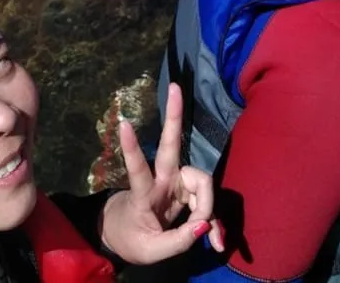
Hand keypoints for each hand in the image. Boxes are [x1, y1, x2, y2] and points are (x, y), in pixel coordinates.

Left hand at [98, 82, 223, 263]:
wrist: (127, 235)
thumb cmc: (132, 238)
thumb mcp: (151, 251)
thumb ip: (179, 241)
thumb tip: (205, 226)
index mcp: (144, 194)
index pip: (137, 169)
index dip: (131, 149)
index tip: (124, 124)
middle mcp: (162, 179)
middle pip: (170, 145)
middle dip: (174, 115)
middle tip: (175, 87)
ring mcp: (175, 182)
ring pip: (201, 183)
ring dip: (208, 208)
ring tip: (210, 238)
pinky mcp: (185, 189)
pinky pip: (206, 202)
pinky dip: (212, 222)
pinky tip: (216, 241)